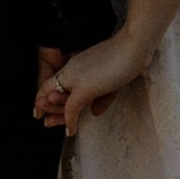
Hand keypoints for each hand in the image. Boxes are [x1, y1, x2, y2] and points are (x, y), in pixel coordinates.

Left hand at [34, 27, 151, 135]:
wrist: (134, 47)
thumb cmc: (127, 58)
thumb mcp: (111, 79)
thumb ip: (103, 96)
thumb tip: (95, 112)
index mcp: (77, 63)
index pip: (58, 81)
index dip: (53, 95)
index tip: (49, 107)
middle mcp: (72, 68)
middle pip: (52, 89)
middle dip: (47, 106)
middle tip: (45, 121)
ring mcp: (76, 77)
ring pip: (58, 99)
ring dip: (54, 113)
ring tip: (48, 123)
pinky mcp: (84, 87)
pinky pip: (71, 109)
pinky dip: (69, 121)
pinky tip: (70, 131)